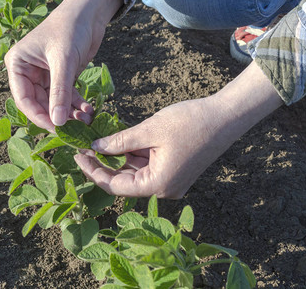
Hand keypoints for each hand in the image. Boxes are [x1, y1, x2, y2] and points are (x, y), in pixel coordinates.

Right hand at [4, 0, 121, 130]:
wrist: (88, 12)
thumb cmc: (70, 28)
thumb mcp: (64, 61)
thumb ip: (60, 92)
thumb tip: (57, 123)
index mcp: (18, 65)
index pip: (24, 99)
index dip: (39, 116)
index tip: (56, 129)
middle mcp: (28, 72)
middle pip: (39, 104)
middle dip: (58, 116)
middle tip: (75, 129)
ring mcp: (44, 76)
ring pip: (54, 103)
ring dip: (69, 113)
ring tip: (86, 118)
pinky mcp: (60, 77)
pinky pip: (66, 96)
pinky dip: (76, 105)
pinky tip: (88, 110)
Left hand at [74, 62, 282, 197]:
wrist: (227, 116)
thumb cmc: (191, 122)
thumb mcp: (149, 130)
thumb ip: (120, 141)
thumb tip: (95, 147)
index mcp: (158, 185)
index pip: (115, 186)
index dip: (93, 171)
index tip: (78, 155)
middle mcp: (164, 189)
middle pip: (124, 181)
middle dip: (103, 164)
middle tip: (84, 147)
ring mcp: (170, 181)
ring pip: (135, 172)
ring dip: (118, 158)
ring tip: (97, 142)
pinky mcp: (174, 171)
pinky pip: (147, 166)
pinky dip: (133, 155)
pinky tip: (119, 141)